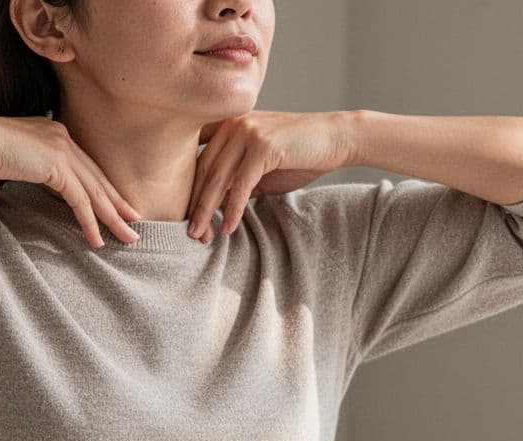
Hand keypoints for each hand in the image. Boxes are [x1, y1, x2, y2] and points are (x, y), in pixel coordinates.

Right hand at [0, 114, 141, 248]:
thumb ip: (3, 190)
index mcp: (50, 135)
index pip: (82, 166)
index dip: (99, 187)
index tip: (113, 203)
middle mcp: (60, 139)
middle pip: (96, 177)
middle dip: (117, 202)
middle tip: (134, 220)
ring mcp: (61, 150)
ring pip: (95, 191)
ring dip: (114, 217)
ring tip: (129, 237)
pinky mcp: (56, 165)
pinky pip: (80, 200)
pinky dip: (91, 222)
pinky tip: (98, 240)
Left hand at [187, 110, 354, 240]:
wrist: (336, 138)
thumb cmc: (300, 154)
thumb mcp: (261, 168)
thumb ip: (236, 179)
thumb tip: (213, 205)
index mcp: (227, 123)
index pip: (198, 158)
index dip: (189, 189)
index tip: (186, 217)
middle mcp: (232, 122)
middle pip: (203, 169)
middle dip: (195, 204)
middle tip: (191, 232)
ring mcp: (247, 131)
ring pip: (217, 178)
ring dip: (207, 210)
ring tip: (200, 235)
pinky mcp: (262, 145)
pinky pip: (241, 184)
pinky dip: (233, 209)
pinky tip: (228, 228)